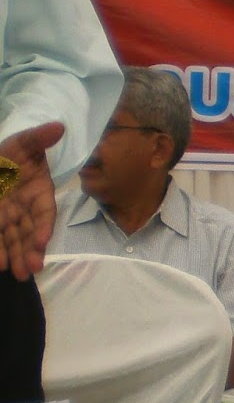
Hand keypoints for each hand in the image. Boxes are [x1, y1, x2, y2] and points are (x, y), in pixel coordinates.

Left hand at [0, 121, 64, 279]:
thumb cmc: (8, 153)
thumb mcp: (20, 143)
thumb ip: (37, 138)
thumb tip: (58, 127)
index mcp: (37, 190)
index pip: (44, 210)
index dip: (44, 225)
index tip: (42, 240)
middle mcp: (25, 207)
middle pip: (30, 231)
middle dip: (31, 250)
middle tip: (31, 269)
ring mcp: (9, 216)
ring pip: (15, 239)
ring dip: (17, 256)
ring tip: (19, 275)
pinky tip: (0, 264)